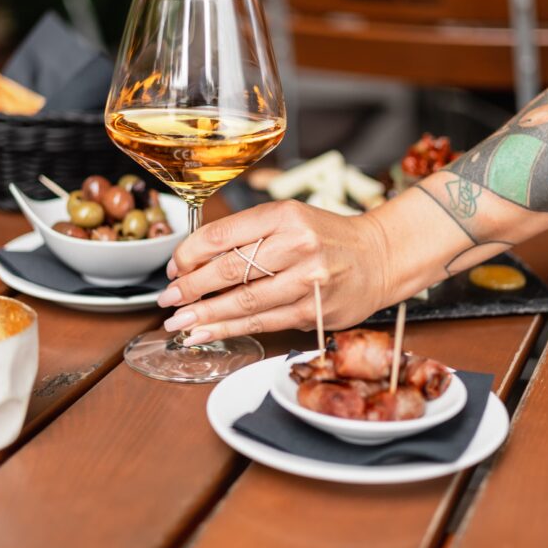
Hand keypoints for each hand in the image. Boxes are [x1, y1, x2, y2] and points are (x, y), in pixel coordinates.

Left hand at [157, 200, 391, 344]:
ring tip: (178, 323)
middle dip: (190, 288)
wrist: (379, 257)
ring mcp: (307, 280)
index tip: (172, 268)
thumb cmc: (327, 238)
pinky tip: (206, 332)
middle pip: (229, 269)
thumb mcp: (290, 219)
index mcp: (284, 215)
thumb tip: (194, 262)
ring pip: (243, 301)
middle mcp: (297, 244)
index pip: (223, 234)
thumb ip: (247, 236)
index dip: (189, 254)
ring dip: (204, 315)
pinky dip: (229, 329)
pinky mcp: (313, 310)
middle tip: (167, 300)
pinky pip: (262, 322)